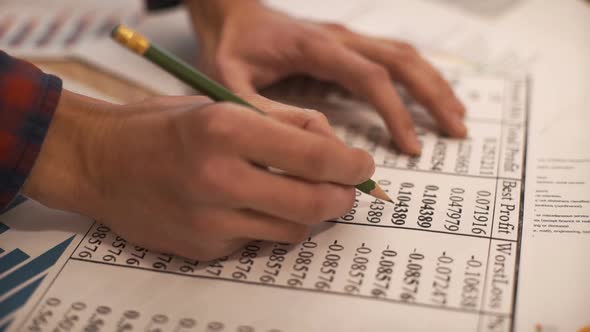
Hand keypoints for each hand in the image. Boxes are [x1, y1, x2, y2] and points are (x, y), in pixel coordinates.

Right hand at [23, 91, 373, 259]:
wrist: (98, 161)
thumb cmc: (159, 126)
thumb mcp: (220, 104)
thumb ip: (281, 122)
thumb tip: (332, 145)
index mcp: (226, 128)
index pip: (316, 155)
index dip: (352, 164)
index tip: (362, 166)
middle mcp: (220, 177)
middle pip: (314, 202)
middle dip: (344, 198)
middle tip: (349, 191)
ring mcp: (210, 219)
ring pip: (293, 229)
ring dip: (310, 214)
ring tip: (303, 195)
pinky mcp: (203, 247)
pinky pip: (258, 240)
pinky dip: (267, 224)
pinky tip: (251, 207)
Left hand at [187, 0, 466, 154]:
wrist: (228, 12)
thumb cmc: (229, 47)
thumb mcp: (232, 82)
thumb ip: (264, 112)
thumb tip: (313, 140)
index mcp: (315, 47)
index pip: (370, 77)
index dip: (396, 111)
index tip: (412, 145)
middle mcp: (339, 37)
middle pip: (401, 60)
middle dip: (433, 95)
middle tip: (456, 130)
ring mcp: (346, 37)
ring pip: (403, 54)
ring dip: (434, 83)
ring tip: (457, 116)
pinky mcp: (346, 44)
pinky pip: (392, 56)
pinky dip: (418, 76)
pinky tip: (430, 94)